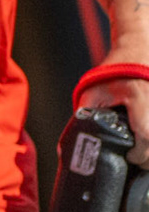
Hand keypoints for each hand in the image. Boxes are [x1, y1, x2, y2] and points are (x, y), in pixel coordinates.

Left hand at [80, 41, 148, 166]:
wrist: (137, 50)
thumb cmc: (114, 70)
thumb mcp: (93, 89)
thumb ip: (84, 113)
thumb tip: (71, 143)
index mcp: (138, 96)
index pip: (146, 134)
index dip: (140, 153)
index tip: (130, 158)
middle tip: (137, 161)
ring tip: (143, 155)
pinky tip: (147, 145)